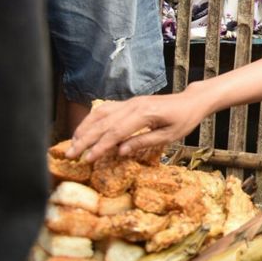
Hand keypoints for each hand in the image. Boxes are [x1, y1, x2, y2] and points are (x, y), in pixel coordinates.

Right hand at [65, 90, 207, 162]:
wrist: (191, 101)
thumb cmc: (184, 120)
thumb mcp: (169, 136)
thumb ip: (144, 142)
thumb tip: (121, 151)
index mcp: (145, 114)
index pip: (116, 132)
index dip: (100, 146)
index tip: (87, 159)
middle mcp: (133, 105)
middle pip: (103, 123)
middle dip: (85, 139)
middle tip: (70, 154)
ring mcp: (130, 102)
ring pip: (100, 114)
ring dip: (84, 128)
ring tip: (73, 143)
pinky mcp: (128, 102)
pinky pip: (106, 109)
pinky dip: (92, 119)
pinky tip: (84, 129)